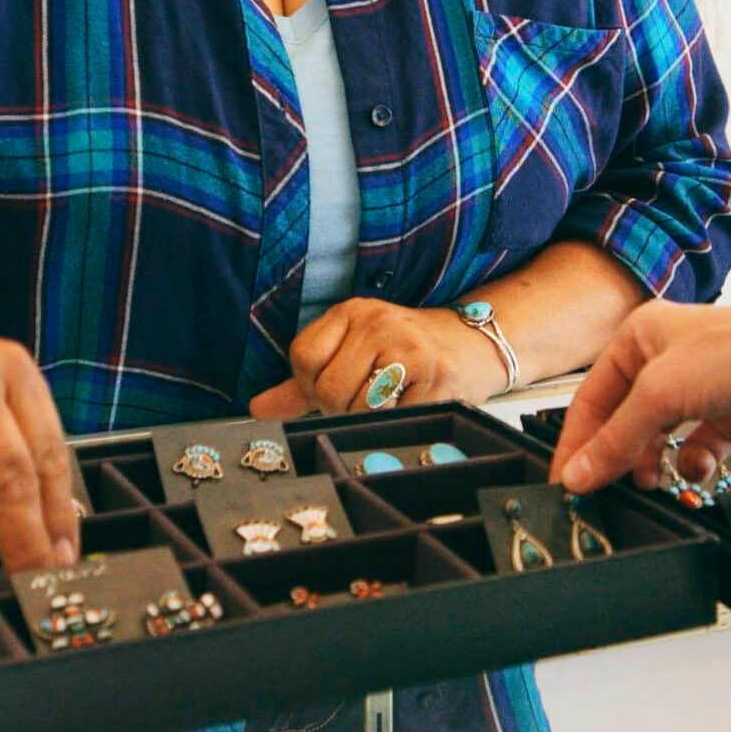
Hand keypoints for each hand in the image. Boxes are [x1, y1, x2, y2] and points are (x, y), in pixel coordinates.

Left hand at [249, 298, 507, 418]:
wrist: (472, 345)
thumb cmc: (405, 352)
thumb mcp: (353, 352)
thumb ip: (302, 382)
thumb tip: (258, 408)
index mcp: (352, 312)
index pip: (302, 357)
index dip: (310, 384)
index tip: (332, 384)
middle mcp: (378, 322)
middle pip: (328, 389)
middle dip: (341, 407)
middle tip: (366, 397)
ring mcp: (406, 346)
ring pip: (358, 407)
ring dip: (370, 416)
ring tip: (390, 397)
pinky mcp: (432, 374)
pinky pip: (393, 416)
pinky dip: (398, 419)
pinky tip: (412, 401)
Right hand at [549, 297, 730, 492]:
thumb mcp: (661, 393)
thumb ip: (616, 438)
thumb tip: (578, 473)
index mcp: (642, 336)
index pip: (592, 395)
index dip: (577, 440)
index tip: (565, 480)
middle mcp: (670, 360)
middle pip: (625, 418)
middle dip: (616, 454)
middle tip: (601, 490)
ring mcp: (704, 389)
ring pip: (660, 437)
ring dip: (653, 461)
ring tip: (647, 481)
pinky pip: (699, 450)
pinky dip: (696, 464)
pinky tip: (699, 468)